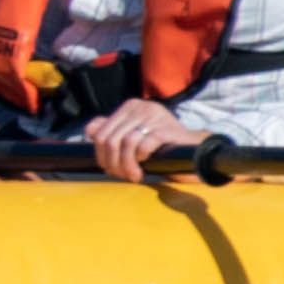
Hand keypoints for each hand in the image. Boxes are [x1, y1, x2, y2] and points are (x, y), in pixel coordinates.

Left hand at [84, 96, 209, 180]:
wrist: (193, 148)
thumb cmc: (161, 146)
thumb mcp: (134, 137)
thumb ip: (112, 131)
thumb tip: (90, 130)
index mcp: (129, 107)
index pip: (100, 132)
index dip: (100, 156)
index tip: (110, 170)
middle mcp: (141, 107)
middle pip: (111, 139)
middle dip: (112, 163)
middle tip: (121, 176)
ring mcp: (154, 116)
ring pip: (126, 143)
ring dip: (126, 165)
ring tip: (133, 176)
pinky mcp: (166, 128)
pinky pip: (144, 145)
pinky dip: (140, 159)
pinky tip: (145, 166)